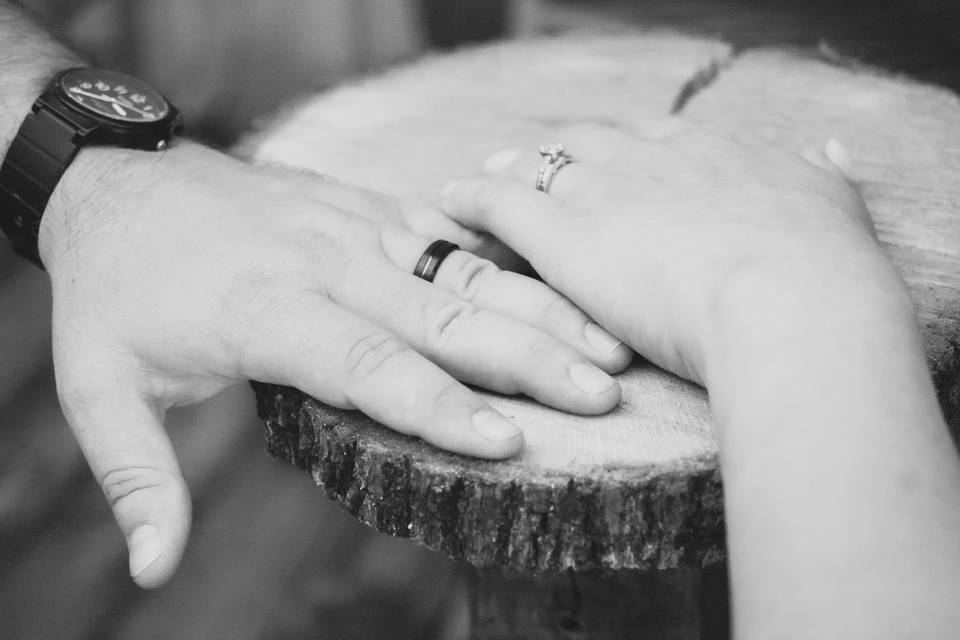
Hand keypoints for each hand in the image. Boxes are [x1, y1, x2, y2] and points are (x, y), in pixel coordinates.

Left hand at [38, 142, 631, 587]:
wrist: (121, 183)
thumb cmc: (114, 291)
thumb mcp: (96, 387)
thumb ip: (135, 479)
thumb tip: (155, 572)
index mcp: (261, 310)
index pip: (365, 363)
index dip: (437, 405)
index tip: (507, 441)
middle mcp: (321, 261)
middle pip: (438, 314)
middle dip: (527, 357)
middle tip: (602, 395)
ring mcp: (351, 227)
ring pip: (461, 269)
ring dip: (539, 307)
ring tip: (610, 344)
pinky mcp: (366, 209)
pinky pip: (450, 232)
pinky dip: (510, 261)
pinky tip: (567, 284)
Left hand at [441, 121, 902, 385]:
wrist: (790, 301)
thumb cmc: (822, 270)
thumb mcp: (833, 208)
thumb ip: (821, 180)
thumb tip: (831, 152)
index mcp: (714, 154)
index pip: (653, 140)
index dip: (624, 150)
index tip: (608, 160)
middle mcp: (652, 159)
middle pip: (591, 143)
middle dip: (561, 152)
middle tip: (535, 159)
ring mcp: (604, 191)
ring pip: (539, 166)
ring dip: (510, 169)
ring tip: (485, 176)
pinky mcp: (563, 234)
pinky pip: (500, 202)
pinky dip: (472, 198)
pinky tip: (451, 200)